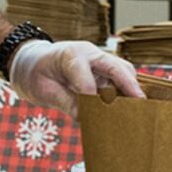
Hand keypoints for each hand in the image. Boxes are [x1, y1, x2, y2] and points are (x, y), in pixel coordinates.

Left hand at [9, 40, 144, 114]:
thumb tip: (84, 118)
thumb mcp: (43, 89)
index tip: (96, 117)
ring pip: (123, 71)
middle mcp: (90, 54)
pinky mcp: (102, 70)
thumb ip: (64, 101)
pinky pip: (119, 79)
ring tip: (137, 110)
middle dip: (129, 86)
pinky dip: (126, 92)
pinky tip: (129, 109)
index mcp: (71, 55)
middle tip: (140, 106)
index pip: (86, 77)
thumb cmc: (35, 73)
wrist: (30, 60)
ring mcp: (98, 61)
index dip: (91, 97)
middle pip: (116, 66)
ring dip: (131, 89)